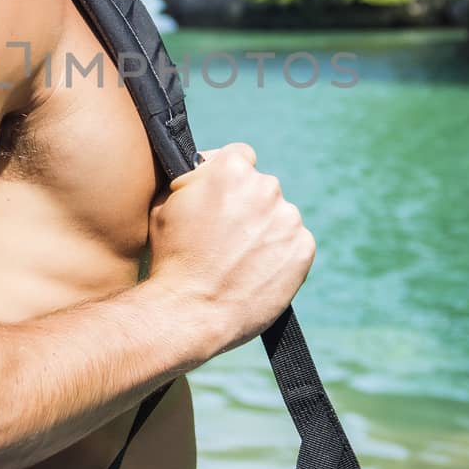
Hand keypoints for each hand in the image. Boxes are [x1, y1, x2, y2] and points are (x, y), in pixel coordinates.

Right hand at [146, 142, 315, 355]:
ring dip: (264, 230)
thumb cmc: (170, 257)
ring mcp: (288, 219)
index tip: (219, 198)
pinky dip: (280, 254)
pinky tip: (255, 270)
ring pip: (279, 216)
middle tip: (225, 236)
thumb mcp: (165, 202)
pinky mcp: (303, 249)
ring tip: (238, 259)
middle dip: (246, 205)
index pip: (240, 157)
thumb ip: (193, 178)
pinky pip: (294, 243)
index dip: (226, 177)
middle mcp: (266, 186)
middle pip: (261, 187)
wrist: (189, 312)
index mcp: (232, 168)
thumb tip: (205, 168)